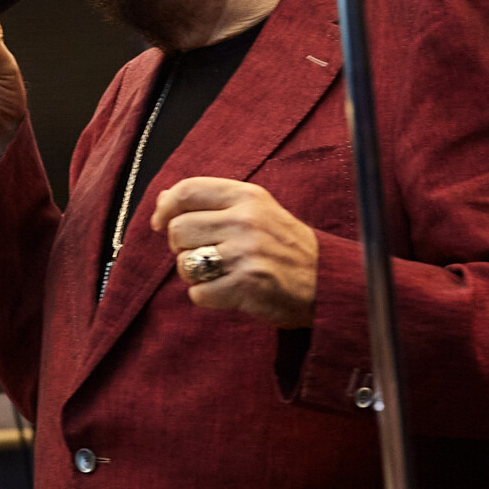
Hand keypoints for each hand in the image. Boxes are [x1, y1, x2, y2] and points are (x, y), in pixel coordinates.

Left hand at [149, 177, 317, 328]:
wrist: (329, 281)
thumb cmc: (286, 246)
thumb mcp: (257, 210)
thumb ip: (212, 202)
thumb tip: (164, 198)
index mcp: (248, 196)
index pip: (187, 191)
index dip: (165, 208)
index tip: (160, 223)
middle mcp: (246, 220)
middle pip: (178, 230)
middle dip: (181, 248)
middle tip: (202, 255)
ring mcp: (246, 253)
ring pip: (185, 263)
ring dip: (194, 275)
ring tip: (219, 274)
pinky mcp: (247, 285)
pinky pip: (198, 294)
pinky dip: (207, 297)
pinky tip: (228, 291)